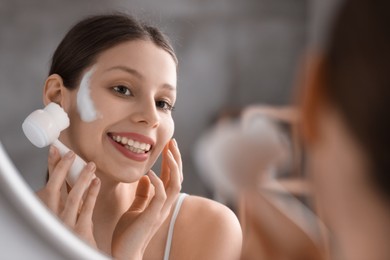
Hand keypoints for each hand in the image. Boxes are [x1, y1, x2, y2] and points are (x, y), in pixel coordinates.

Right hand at [36, 145, 100, 247]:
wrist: (78, 256)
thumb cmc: (73, 235)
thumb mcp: (64, 215)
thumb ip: (66, 199)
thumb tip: (72, 177)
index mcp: (49, 212)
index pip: (49, 184)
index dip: (52, 166)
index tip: (56, 150)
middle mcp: (54, 218)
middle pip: (55, 188)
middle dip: (61, 168)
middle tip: (70, 153)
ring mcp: (66, 225)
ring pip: (72, 197)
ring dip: (81, 179)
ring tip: (90, 165)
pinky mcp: (80, 232)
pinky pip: (86, 209)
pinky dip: (91, 194)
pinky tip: (97, 182)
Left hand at [111, 139, 182, 259]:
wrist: (124, 253)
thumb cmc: (129, 233)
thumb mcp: (136, 208)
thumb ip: (143, 194)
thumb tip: (146, 179)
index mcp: (161, 202)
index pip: (171, 177)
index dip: (171, 161)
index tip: (168, 145)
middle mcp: (165, 205)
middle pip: (177, 178)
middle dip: (175, 158)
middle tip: (171, 141)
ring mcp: (160, 211)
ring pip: (175, 185)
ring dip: (173, 167)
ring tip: (168, 151)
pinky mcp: (152, 217)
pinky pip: (160, 197)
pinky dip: (157, 183)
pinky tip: (150, 172)